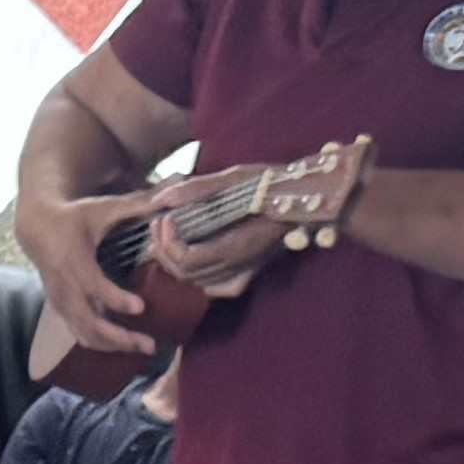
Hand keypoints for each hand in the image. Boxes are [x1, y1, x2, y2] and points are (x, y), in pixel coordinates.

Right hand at [15, 179, 152, 359]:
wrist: (37, 228)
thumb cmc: (74, 217)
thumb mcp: (102, 208)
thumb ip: (134, 206)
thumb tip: (168, 200)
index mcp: (74, 259)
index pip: (94, 286)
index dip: (116, 299)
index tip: (140, 307)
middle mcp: (65, 285)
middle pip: (89, 321)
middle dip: (119, 337)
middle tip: (150, 345)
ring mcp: (61, 301)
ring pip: (84, 333)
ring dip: (114, 346)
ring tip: (144, 348)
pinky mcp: (61, 309)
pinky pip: (79, 334)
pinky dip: (102, 345)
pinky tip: (125, 347)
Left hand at [146, 161, 295, 297]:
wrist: (306, 200)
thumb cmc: (272, 184)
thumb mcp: (236, 177)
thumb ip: (199, 189)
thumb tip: (163, 198)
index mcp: (236, 245)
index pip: (188, 260)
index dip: (168, 242)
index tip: (164, 218)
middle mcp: (238, 266)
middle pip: (185, 274)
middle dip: (163, 250)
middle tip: (157, 223)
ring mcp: (242, 273)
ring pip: (195, 282)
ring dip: (173, 261)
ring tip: (164, 234)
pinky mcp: (245, 274)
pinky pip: (212, 285)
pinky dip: (194, 274)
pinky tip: (188, 255)